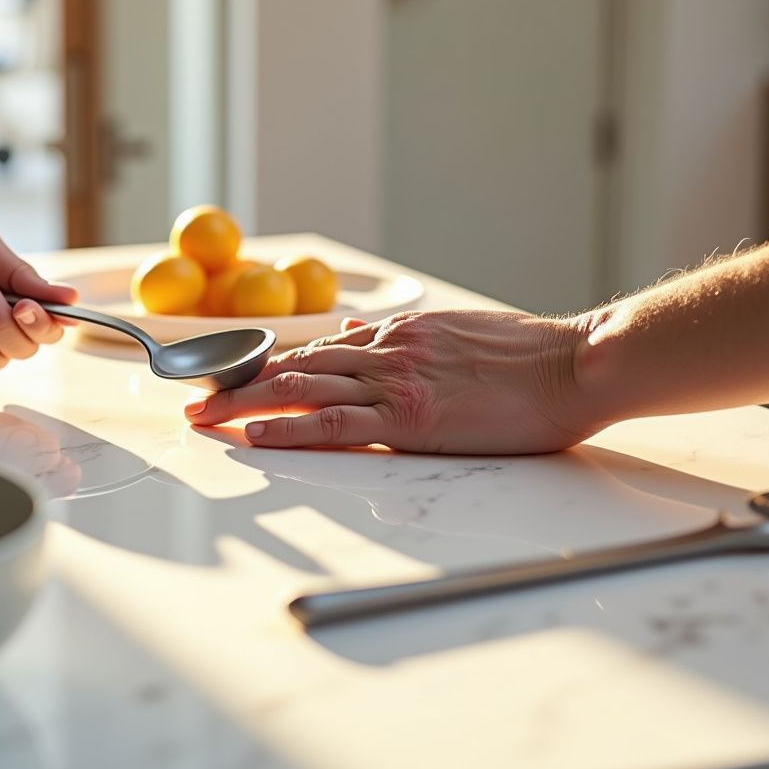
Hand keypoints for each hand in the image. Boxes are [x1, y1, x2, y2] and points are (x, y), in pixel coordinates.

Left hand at [183, 310, 597, 453]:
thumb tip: (359, 342)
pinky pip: (333, 422)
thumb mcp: (460, 335)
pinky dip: (287, 427)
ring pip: (300, 389)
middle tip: (194, 398)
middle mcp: (387, 350)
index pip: (317, 349)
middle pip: (294, 366)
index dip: (269, 364)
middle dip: (237, 383)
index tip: (234, 376)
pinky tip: (253, 434)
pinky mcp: (409, 416)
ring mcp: (395, 380)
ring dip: (242, 403)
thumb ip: (409, 343)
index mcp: (400, 334)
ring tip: (201, 418)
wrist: (574, 365)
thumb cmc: (530, 360)